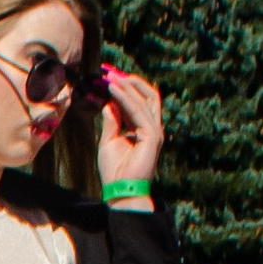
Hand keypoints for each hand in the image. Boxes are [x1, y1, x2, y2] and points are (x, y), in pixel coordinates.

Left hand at [95, 66, 164, 192]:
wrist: (121, 190)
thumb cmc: (115, 171)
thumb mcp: (108, 141)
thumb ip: (111, 122)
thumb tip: (108, 104)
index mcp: (143, 129)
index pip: (138, 102)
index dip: (125, 88)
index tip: (108, 77)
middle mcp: (152, 127)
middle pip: (147, 95)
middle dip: (130, 82)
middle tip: (111, 73)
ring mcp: (154, 130)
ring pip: (144, 100)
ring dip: (126, 86)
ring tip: (110, 77)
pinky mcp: (152, 135)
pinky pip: (138, 111)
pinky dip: (125, 98)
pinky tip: (113, 90)